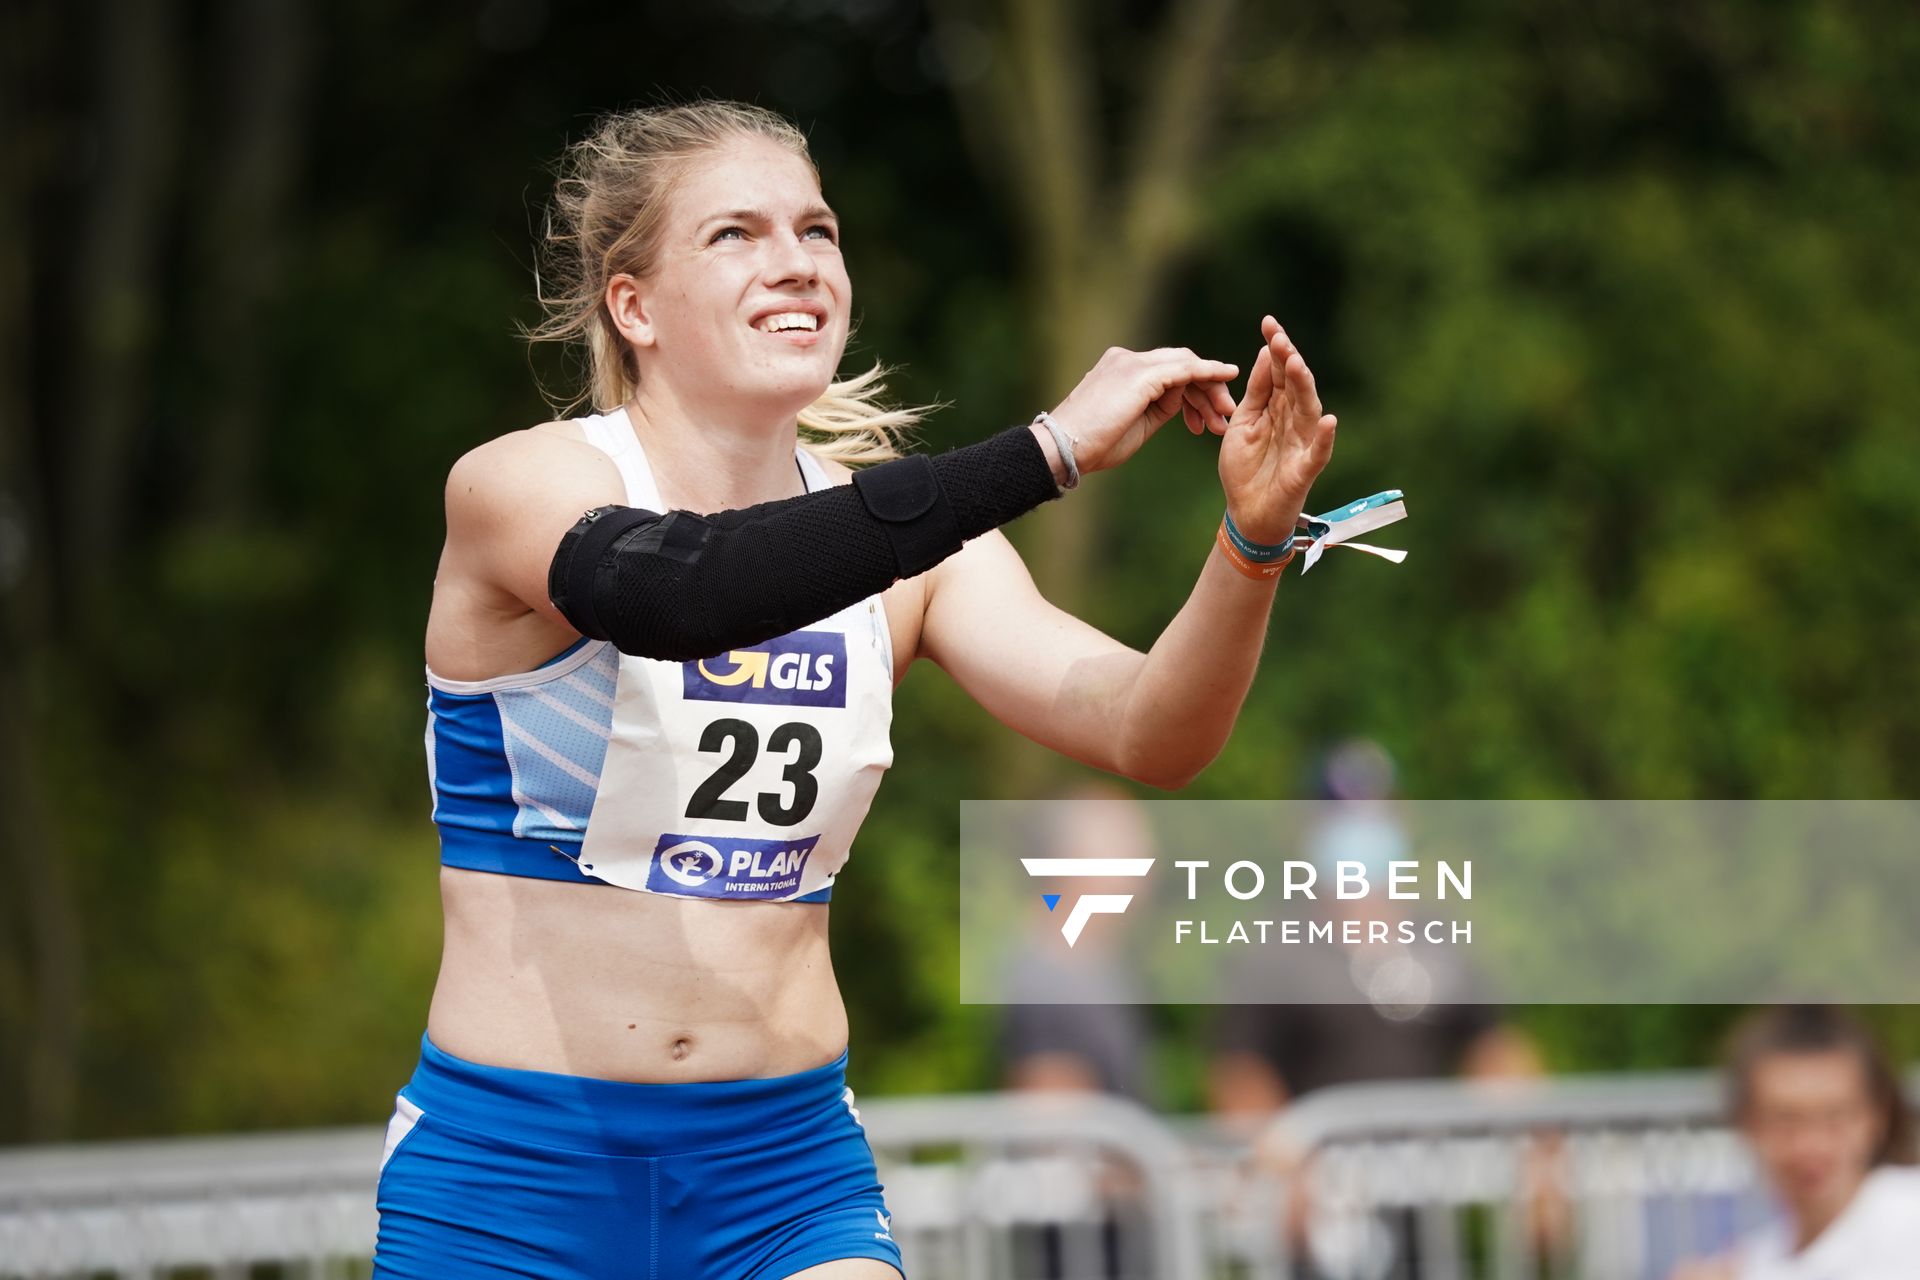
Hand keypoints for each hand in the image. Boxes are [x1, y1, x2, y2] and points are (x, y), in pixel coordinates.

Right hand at [1044, 346, 1239, 476]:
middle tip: (1225, 417)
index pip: (1168, 370)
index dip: (1194, 392)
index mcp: (1121, 369)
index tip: (1207, 419)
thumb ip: (1160, 407)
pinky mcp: (1139, 375)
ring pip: (1186, 364)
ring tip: (1225, 416)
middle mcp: (1127, 359)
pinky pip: (1183, 368)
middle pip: (1181, 363)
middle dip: (1208, 390)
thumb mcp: (1137, 424)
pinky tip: (1227, 376)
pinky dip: (1208, 372)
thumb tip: (1183, 400)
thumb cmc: (1094, 445)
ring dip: (1211, 389)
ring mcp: (1132, 363)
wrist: (1065, 449)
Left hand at [1216, 316, 1336, 544]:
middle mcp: (1294, 420)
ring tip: (1297, 365)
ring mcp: (1303, 443)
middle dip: (1288, 360)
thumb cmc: (1245, 468)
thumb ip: (1255, 392)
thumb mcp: (1243, 423)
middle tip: (1280, 338)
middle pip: (1295, 385)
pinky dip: (1325, 438)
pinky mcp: (1306, 469)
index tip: (1268, 322)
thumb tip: (1265, 352)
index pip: (1279, 372)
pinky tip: (1329, 421)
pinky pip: (1319, 452)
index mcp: (1276, 407)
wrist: (1246, 512)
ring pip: (1308, 410)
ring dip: (1304, 388)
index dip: (1275, 348)